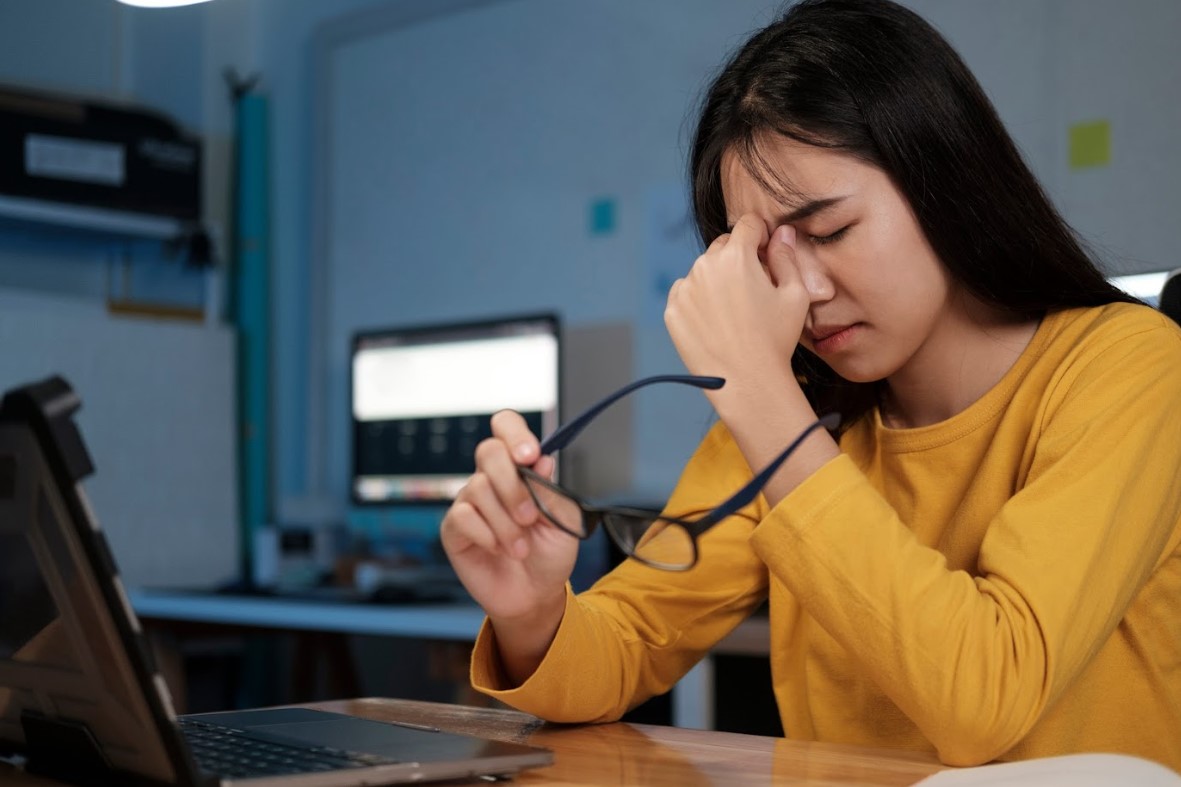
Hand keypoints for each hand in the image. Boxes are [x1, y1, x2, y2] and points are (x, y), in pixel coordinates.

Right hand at [440, 410, 576, 623]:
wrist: (536, 594)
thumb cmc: (550, 554)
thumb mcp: (563, 521)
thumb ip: (550, 490)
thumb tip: (541, 460)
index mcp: (520, 468)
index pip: (506, 427)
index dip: (514, 433)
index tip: (528, 456)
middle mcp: (492, 479)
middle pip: (488, 451)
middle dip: (512, 485)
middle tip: (530, 517)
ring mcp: (471, 501)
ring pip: (478, 488)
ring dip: (506, 522)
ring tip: (520, 547)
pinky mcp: (455, 528)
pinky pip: (463, 516)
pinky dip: (487, 534)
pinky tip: (499, 549)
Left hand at [664, 214, 810, 401]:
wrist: (747, 382)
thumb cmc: (776, 339)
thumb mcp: (795, 294)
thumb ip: (786, 256)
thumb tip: (781, 232)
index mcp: (736, 255)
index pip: (748, 225)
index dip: (761, 236)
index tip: (766, 253)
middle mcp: (704, 266)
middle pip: (723, 246)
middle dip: (738, 259)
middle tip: (752, 290)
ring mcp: (684, 288)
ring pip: (703, 271)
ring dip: (717, 280)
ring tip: (734, 312)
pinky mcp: (672, 310)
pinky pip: (686, 293)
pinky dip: (698, 300)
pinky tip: (716, 322)